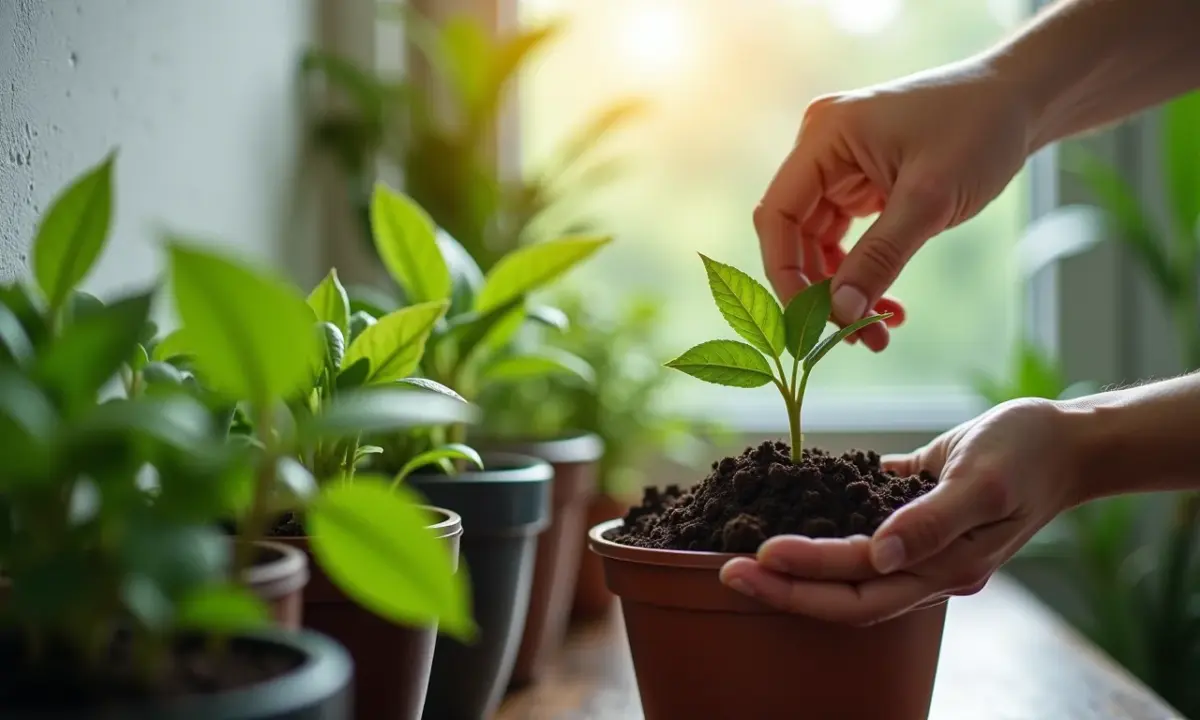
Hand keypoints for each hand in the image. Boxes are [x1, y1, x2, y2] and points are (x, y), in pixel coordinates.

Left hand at [718, 399, 1085, 624]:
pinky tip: (791, 517)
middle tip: (726, 567)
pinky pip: (864, 539)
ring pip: (851, 576)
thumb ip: (934, 519)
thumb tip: (881, 555)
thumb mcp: (984, 478)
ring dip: (800, 569)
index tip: (757, 556)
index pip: (861, 587)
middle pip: (846, 597)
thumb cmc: (1029, 452)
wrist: (1068, 442)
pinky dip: (827, 535)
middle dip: (785, 589)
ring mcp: (922, 551)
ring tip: (747, 554)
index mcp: (946, 568)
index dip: (806, 577)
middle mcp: (928, 570)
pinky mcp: (916, 522)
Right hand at [754, 58, 1033, 351]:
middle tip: (855, 336)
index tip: (810, 321)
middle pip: (793, 235)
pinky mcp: (856, 182)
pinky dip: (860, 272)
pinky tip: (886, 304)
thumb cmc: (979, 130)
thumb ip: (880, 258)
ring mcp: (836, 166)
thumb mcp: (929, 200)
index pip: (778, 215)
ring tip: (877, 330)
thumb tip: (841, 313)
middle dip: (820, 290)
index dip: (785, 273)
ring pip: (816, 244)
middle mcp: (819, 149)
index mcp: (824, 137)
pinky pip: (842, 238)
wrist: (1019, 99)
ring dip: (841, 289)